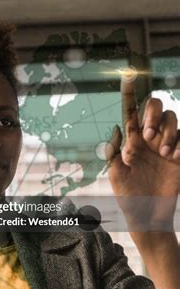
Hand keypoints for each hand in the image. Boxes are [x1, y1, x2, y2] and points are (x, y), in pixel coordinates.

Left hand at [106, 77, 179, 228]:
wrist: (147, 215)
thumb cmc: (127, 196)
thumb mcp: (115, 174)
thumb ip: (114, 150)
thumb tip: (118, 127)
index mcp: (130, 140)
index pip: (130, 112)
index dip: (129, 92)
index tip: (128, 73)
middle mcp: (148, 138)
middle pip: (155, 107)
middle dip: (154, 114)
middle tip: (148, 136)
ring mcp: (166, 146)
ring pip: (174, 119)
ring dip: (169, 131)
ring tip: (164, 154)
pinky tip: (174, 157)